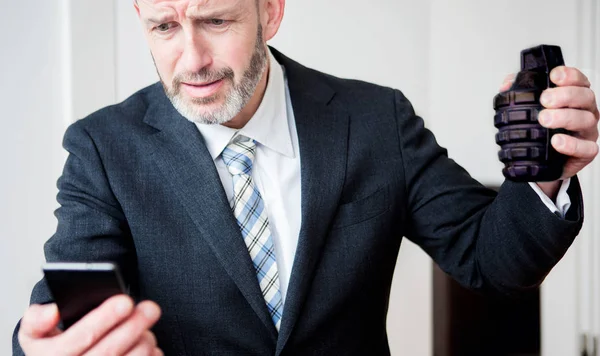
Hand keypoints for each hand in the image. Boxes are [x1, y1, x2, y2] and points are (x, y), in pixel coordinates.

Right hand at [18, 295, 162, 355]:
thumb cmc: (52, 347)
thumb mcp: (35, 333)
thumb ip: (37, 319)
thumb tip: (53, 311)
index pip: (81, 337)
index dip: (104, 318)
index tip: (125, 301)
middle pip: (110, 350)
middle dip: (134, 325)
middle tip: (150, 308)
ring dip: (144, 340)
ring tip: (147, 324)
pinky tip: (150, 344)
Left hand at [500, 67, 598, 197]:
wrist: (544, 162)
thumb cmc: (541, 132)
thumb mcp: (528, 109)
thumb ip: (518, 93)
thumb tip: (507, 86)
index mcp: (574, 99)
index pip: (578, 81)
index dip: (570, 75)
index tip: (554, 75)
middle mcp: (584, 112)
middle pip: (585, 97)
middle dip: (565, 95)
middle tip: (545, 100)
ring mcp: (587, 132)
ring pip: (585, 119)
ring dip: (565, 117)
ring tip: (545, 119)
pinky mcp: (586, 152)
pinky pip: (587, 148)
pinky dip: (572, 144)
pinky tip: (557, 141)